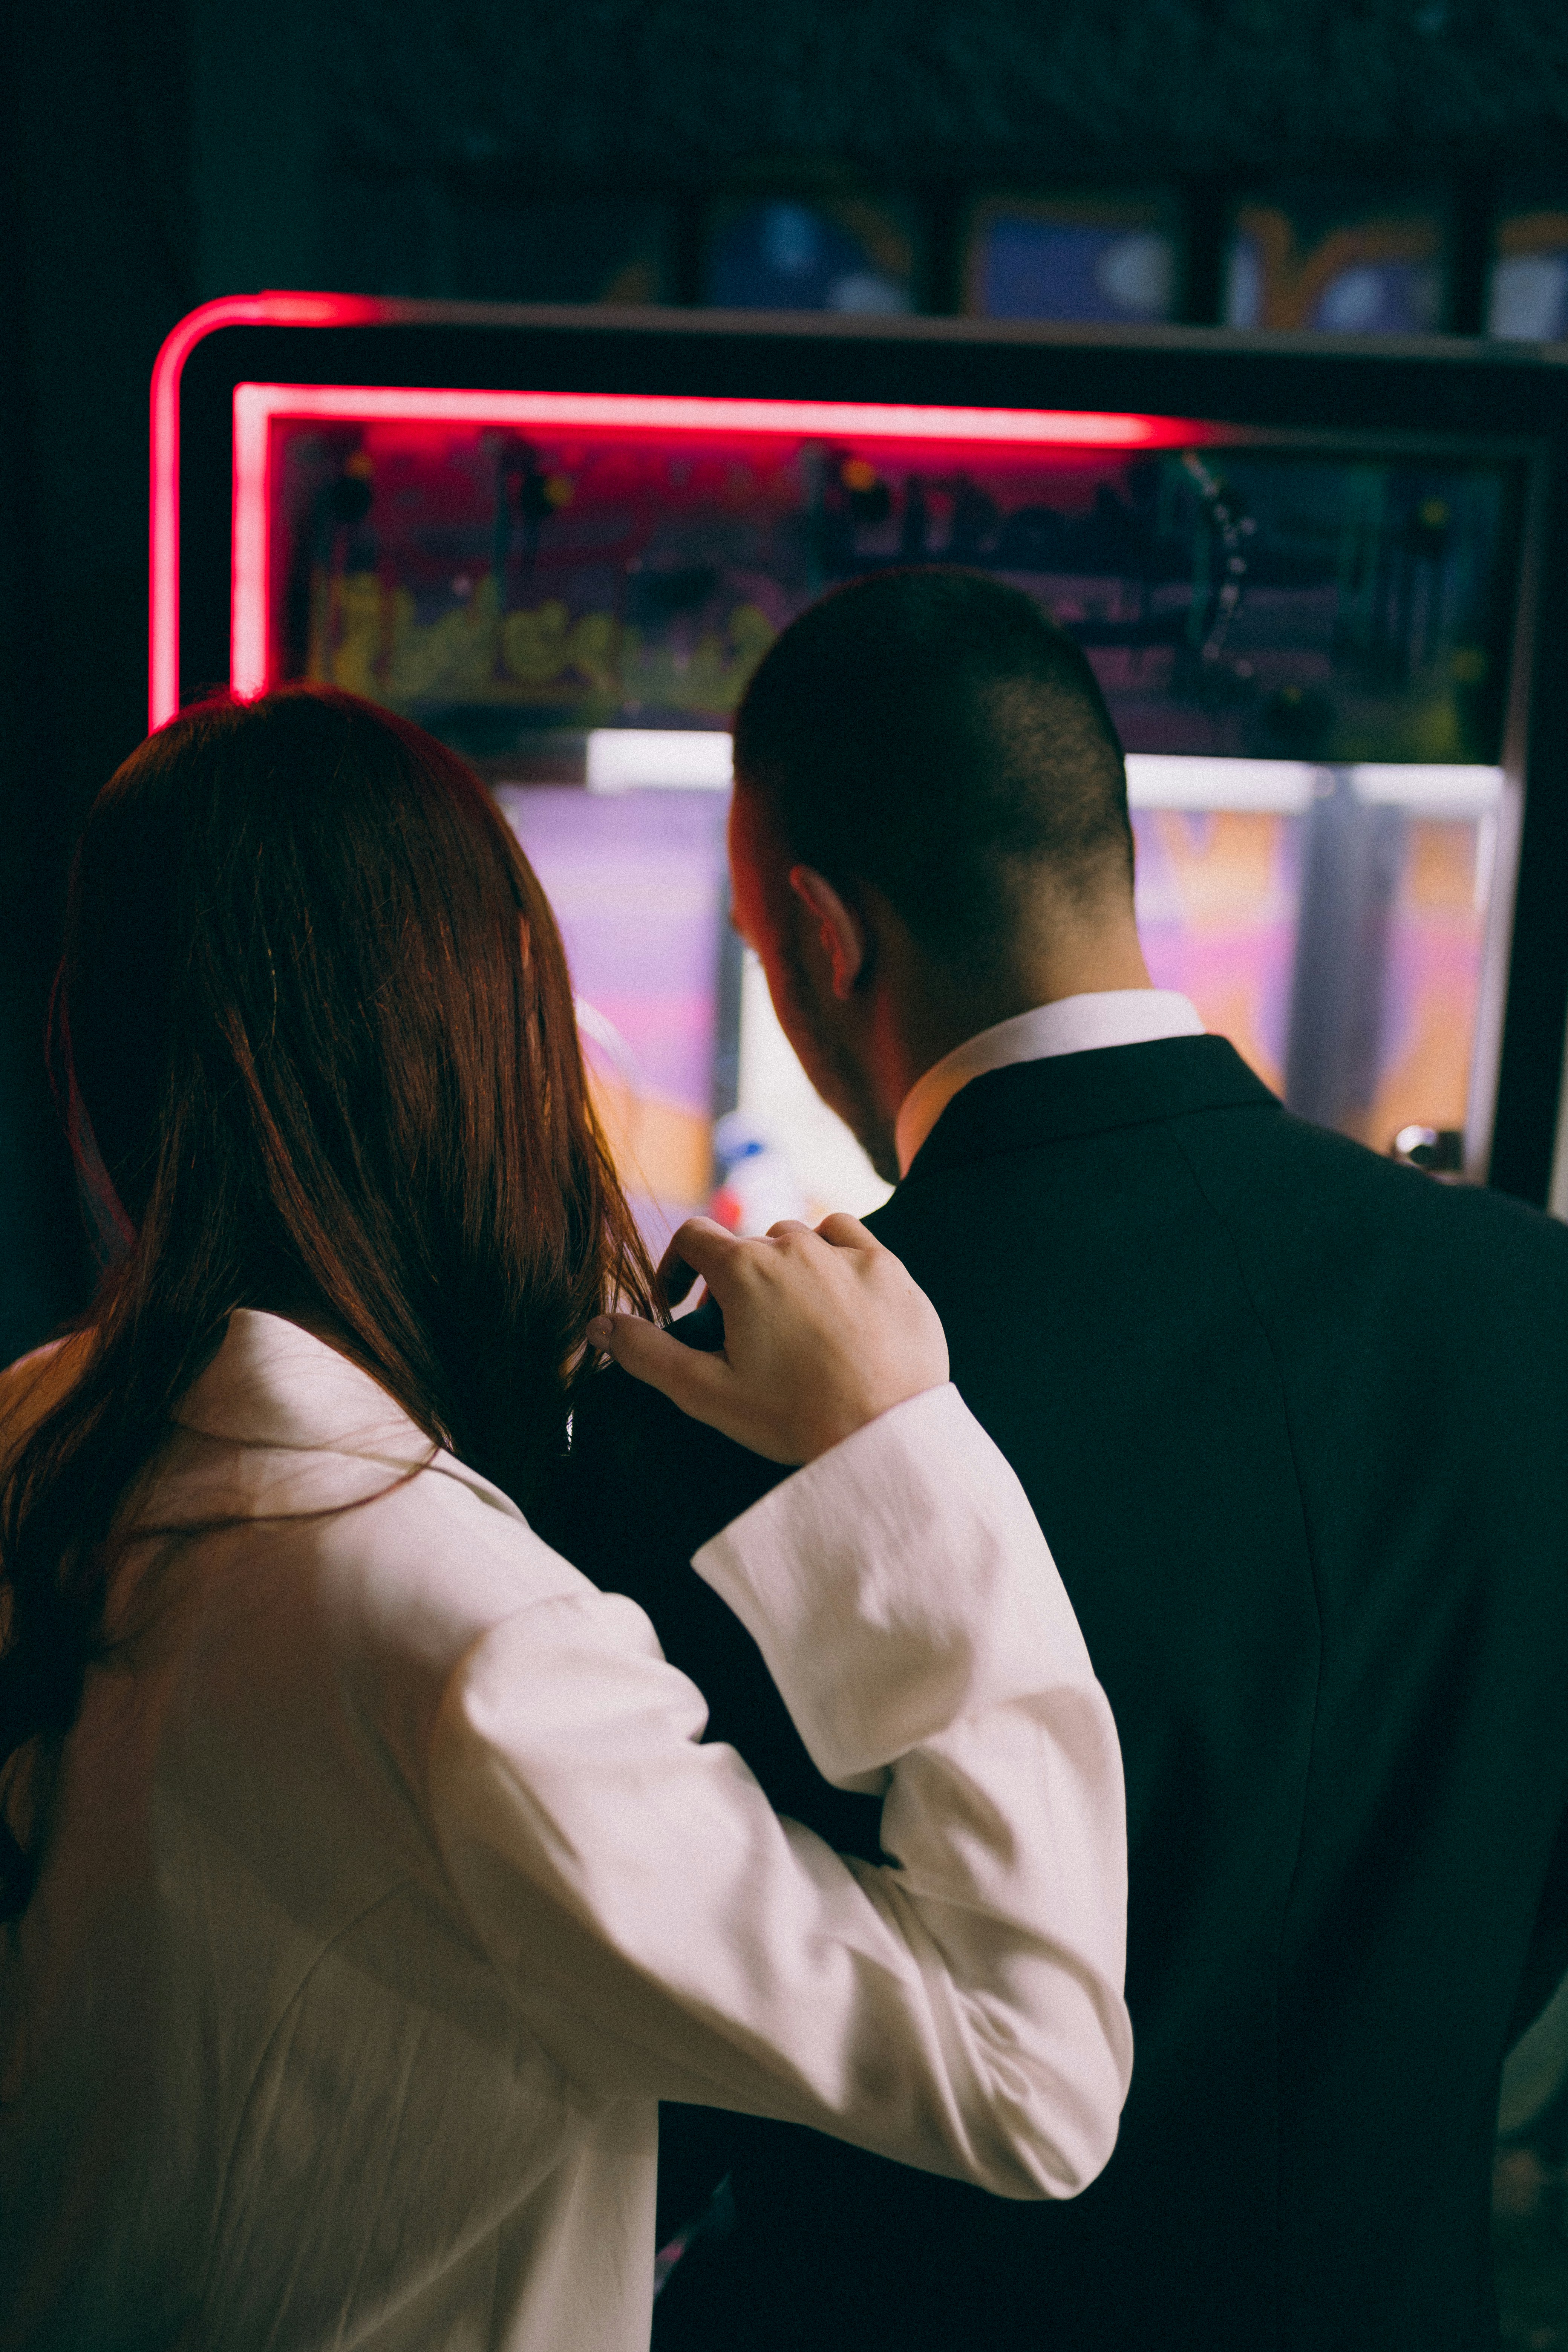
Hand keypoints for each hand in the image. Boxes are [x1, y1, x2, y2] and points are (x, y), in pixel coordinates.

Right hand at [585, 1214, 948, 1463]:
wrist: (888, 1434)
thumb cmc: (795, 1417)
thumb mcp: (705, 1392)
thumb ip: (644, 1353)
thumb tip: (596, 1326)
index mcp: (743, 1269)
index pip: (693, 1237)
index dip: (677, 1266)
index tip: (679, 1302)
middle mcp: (794, 1245)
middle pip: (746, 1245)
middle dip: (732, 1281)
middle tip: (738, 1333)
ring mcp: (846, 1253)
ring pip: (797, 1239)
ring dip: (783, 1268)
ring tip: (788, 1319)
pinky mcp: (889, 1268)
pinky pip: (848, 1237)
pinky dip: (832, 1256)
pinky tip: (833, 1295)